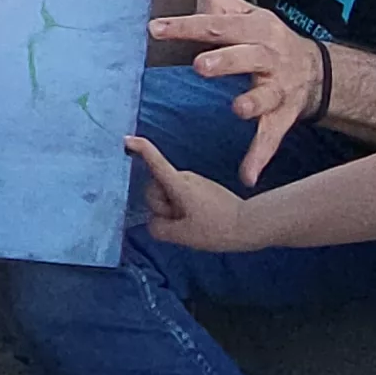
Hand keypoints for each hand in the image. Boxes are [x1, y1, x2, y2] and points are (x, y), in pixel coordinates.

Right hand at [131, 136, 259, 252]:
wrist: (249, 224)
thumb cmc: (216, 229)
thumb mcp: (182, 235)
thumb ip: (158, 228)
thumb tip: (153, 222)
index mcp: (179, 184)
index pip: (155, 162)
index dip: (140, 150)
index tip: (126, 140)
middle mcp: (184, 177)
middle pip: (155, 189)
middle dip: (160, 206)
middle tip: (181, 222)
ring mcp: (193, 182)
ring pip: (166, 195)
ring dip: (171, 210)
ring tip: (193, 223)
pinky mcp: (200, 188)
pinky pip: (178, 197)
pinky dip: (180, 209)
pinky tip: (197, 221)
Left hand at [152, 0, 324, 183]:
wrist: (316, 70)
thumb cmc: (265, 39)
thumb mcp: (248, 14)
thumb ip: (219, 7)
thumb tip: (195, 9)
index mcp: (256, 28)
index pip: (216, 24)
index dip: (186, 26)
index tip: (155, 30)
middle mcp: (269, 56)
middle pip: (246, 55)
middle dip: (225, 60)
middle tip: (200, 66)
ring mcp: (278, 88)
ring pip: (266, 96)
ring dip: (253, 103)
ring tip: (238, 109)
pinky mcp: (283, 116)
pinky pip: (272, 136)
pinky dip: (260, 155)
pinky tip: (247, 175)